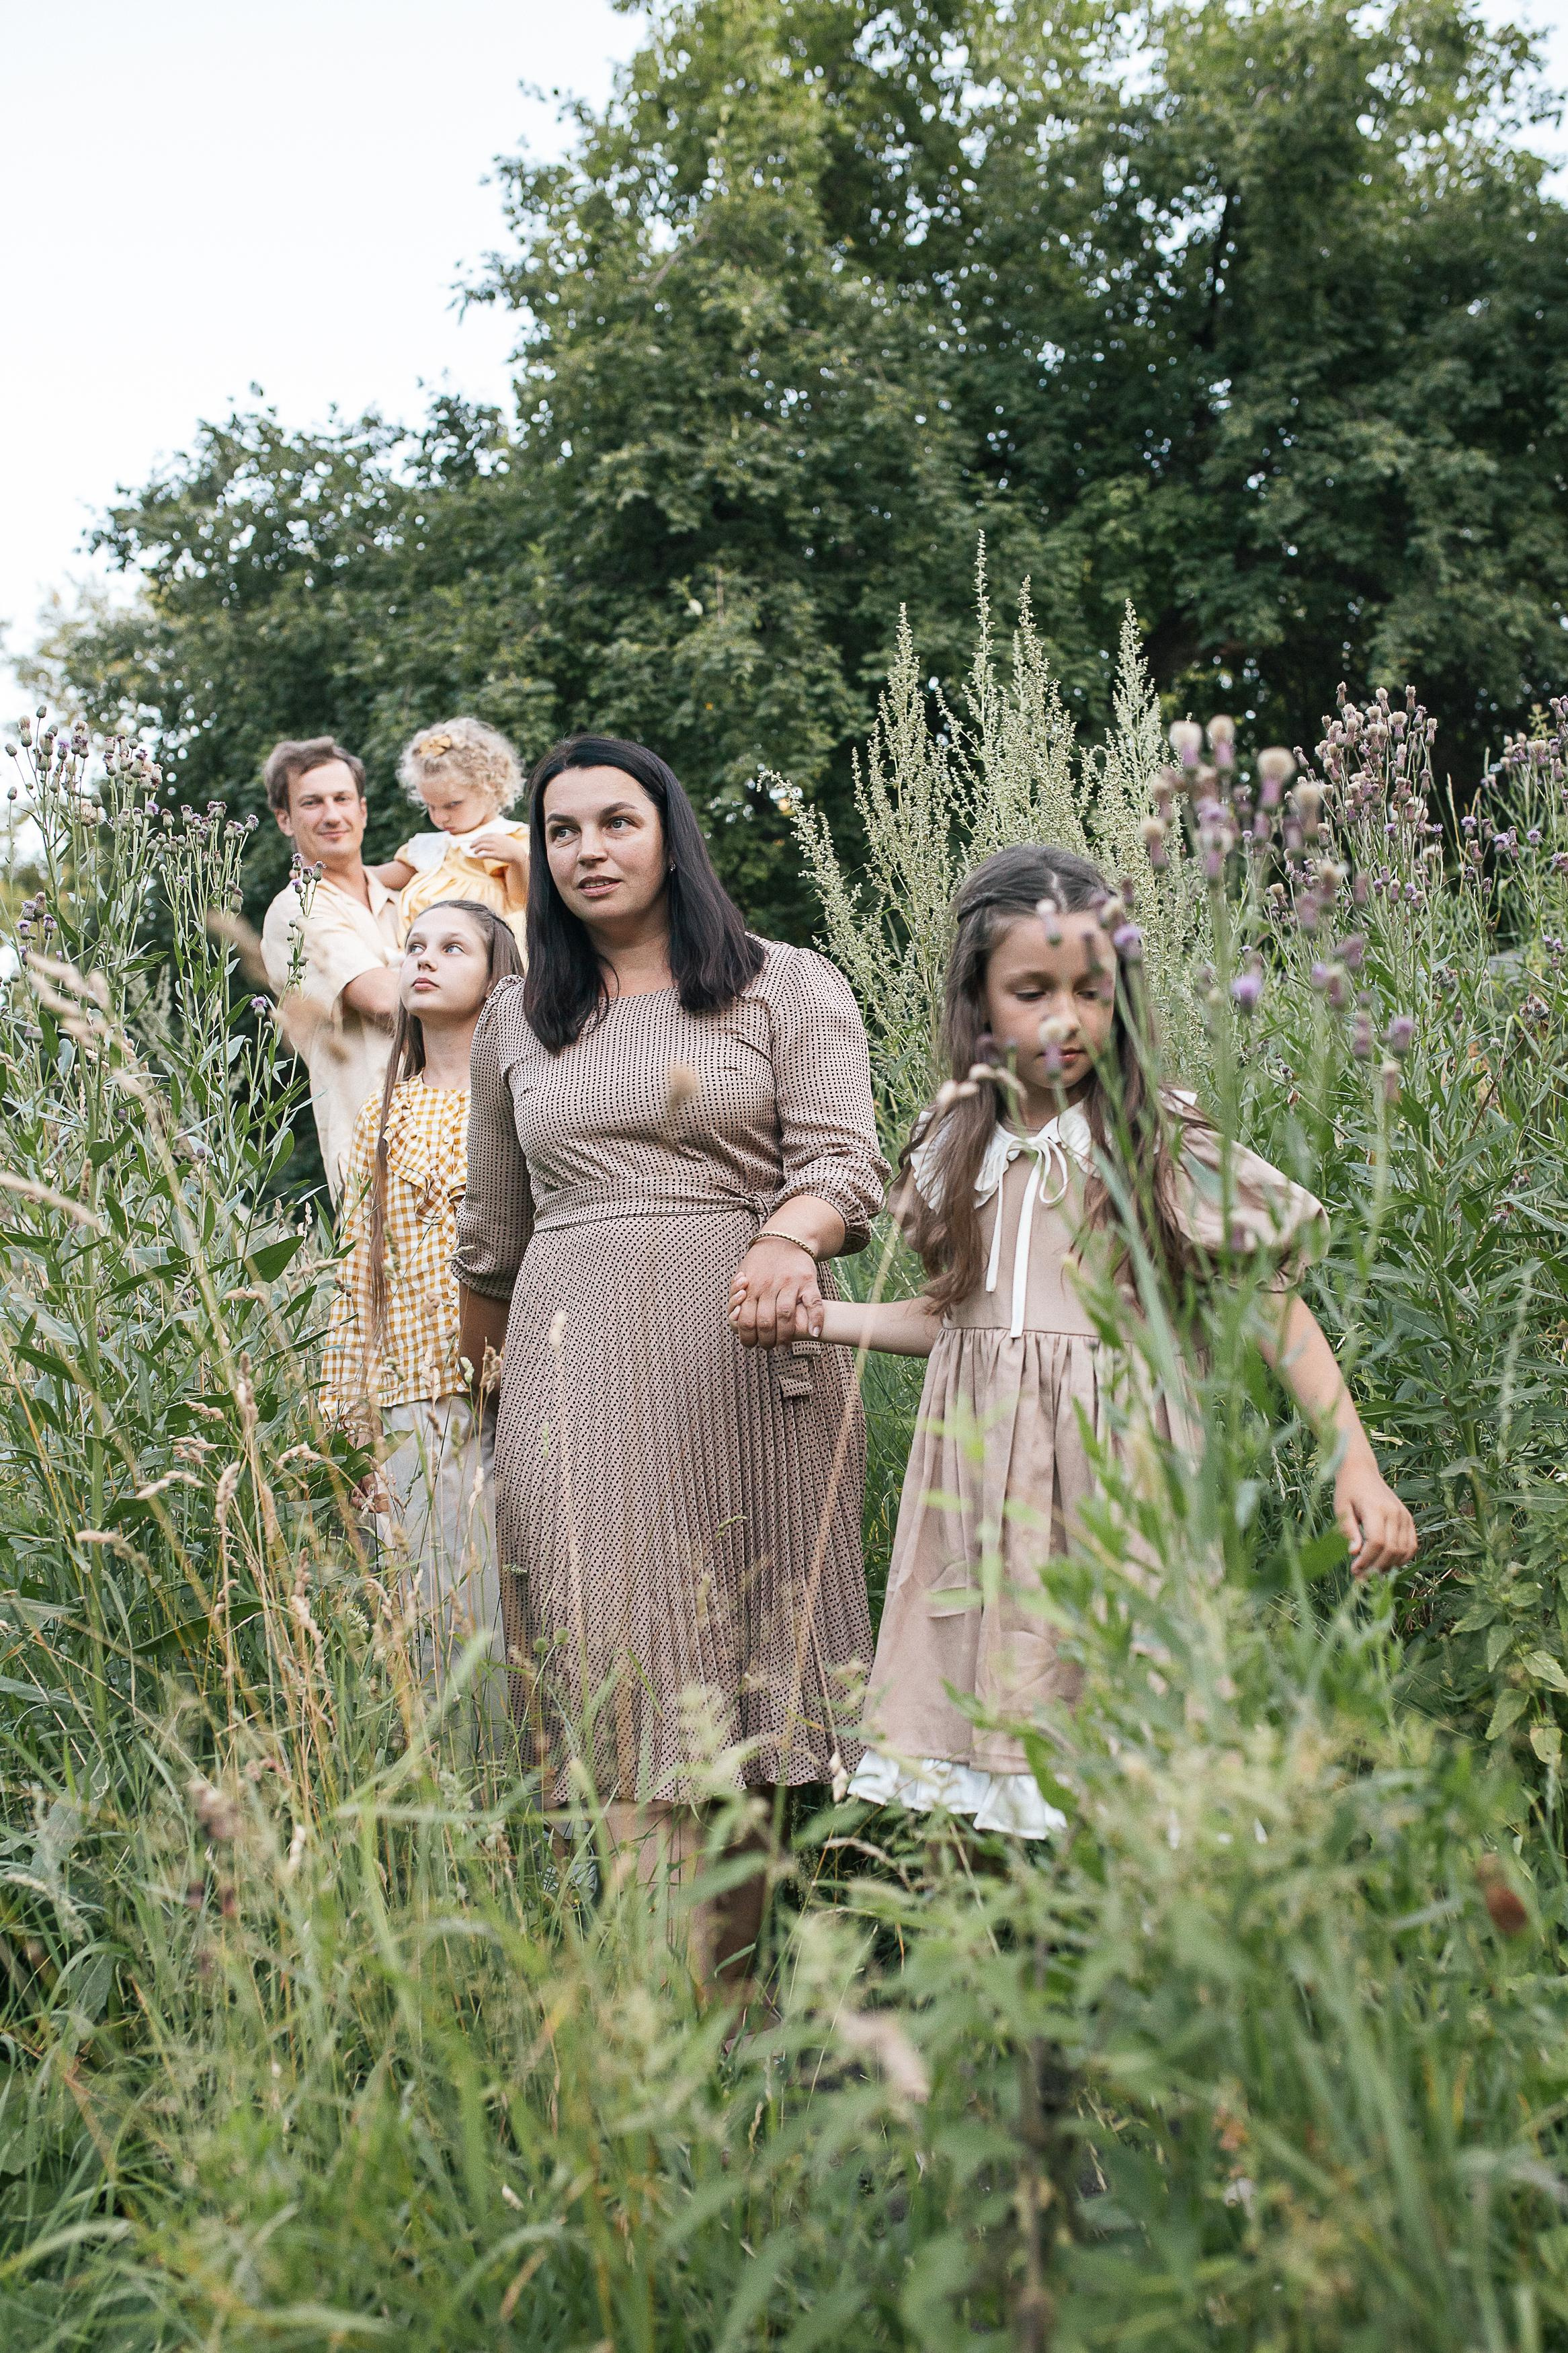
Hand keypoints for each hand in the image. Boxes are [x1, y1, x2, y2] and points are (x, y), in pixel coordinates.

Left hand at [467, 829, 528, 871]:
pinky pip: (485, 854)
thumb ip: (495, 838)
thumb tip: (486, 840)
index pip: (483, 836)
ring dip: (476, 849)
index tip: (474, 842)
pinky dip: (480, 855)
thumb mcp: (503, 838)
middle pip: (481, 841)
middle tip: (470, 847)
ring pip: (481, 847)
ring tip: (474, 852)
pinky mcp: (496, 854)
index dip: (477, 839)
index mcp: (496, 835)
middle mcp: (494, 840)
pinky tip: (478, 857)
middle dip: (474, 844)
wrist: (517, 854)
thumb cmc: (510, 847)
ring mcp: (495, 847)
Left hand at [728, 1237, 822, 1347]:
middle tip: (770, 1346)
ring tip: (785, 1345)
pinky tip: (814, 1333)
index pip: (746, 1321)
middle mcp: (768, 1285)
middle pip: (766, 1322)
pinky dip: (815, 1319)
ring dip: (786, 1336)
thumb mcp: (744, 1273)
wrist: (785, 1238)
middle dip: (767, 1341)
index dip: (748, 1338)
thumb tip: (735, 1316)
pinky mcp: (807, 1280)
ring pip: (786, 1315)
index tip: (753, 1344)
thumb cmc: (762, 1260)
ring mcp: (789, 1283)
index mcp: (750, 1286)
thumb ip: (737, 1294)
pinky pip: (813, 1303)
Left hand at [1334, 1449, 1416, 1576]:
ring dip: (1389, 1566)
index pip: (1377, 1542)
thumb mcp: (1341, 1508)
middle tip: (1362, 1576)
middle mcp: (1395, 1512)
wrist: (1362, 1471)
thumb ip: (1348, 1530)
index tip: (1355, 1570)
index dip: (1367, 1560)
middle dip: (1377, 1567)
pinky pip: (1412, 1545)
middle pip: (1391, 1549)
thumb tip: (1354, 1553)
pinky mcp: (1409, 1519)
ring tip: (1372, 1571)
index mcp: (1376, 1508)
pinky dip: (1403, 1558)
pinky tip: (1387, 1563)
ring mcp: (1404, 1516)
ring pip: (1404, 1550)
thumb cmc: (1348, 1490)